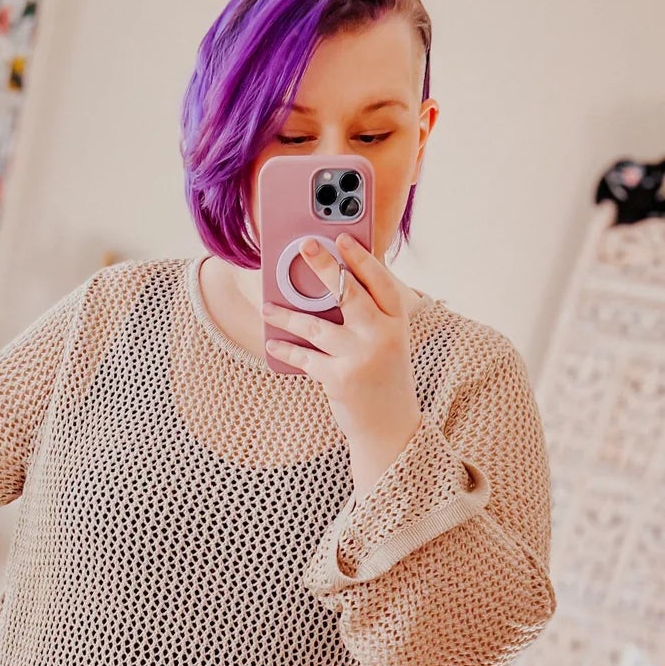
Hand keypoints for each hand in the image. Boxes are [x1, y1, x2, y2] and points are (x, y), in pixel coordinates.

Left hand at [262, 232, 422, 489]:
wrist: (390, 428)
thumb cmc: (385, 379)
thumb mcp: (389, 343)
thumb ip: (369, 317)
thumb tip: (331, 287)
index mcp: (397, 322)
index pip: (380, 280)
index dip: (360, 257)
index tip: (341, 238)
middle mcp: (381, 336)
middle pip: (349, 292)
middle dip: (325, 266)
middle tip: (305, 245)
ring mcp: (360, 357)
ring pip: (316, 325)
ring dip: (287, 314)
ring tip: (268, 306)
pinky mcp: (339, 379)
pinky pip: (304, 357)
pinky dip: (286, 350)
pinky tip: (272, 343)